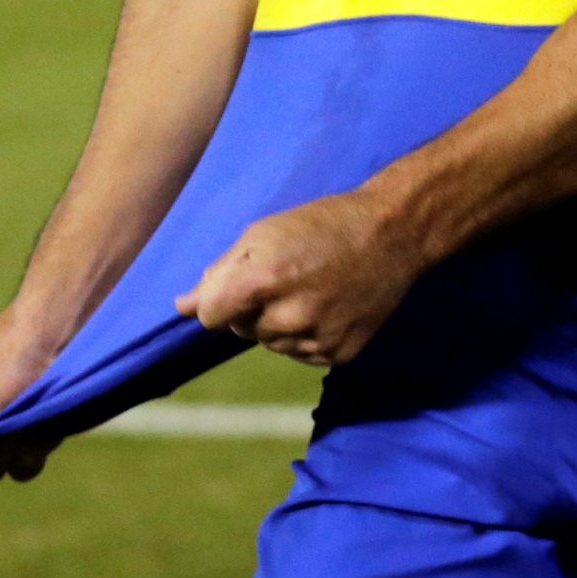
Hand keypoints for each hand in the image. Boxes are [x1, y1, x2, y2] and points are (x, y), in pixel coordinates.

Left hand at [176, 189, 418, 368]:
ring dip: (280, 322)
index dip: (221, 299)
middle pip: (241, 330)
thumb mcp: (265, 233)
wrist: (394, 233)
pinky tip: (329, 306)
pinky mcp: (338, 354)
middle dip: (253, 307)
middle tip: (289, 276)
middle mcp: (289, 316)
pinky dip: (307, 334)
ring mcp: (316, 339)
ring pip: (271, 344)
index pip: (210, 317)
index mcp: (265, 279)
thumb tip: (183, 307)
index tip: (242, 283)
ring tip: (312, 288)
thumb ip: (221, 272)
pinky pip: (301, 353)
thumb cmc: (323, 224)